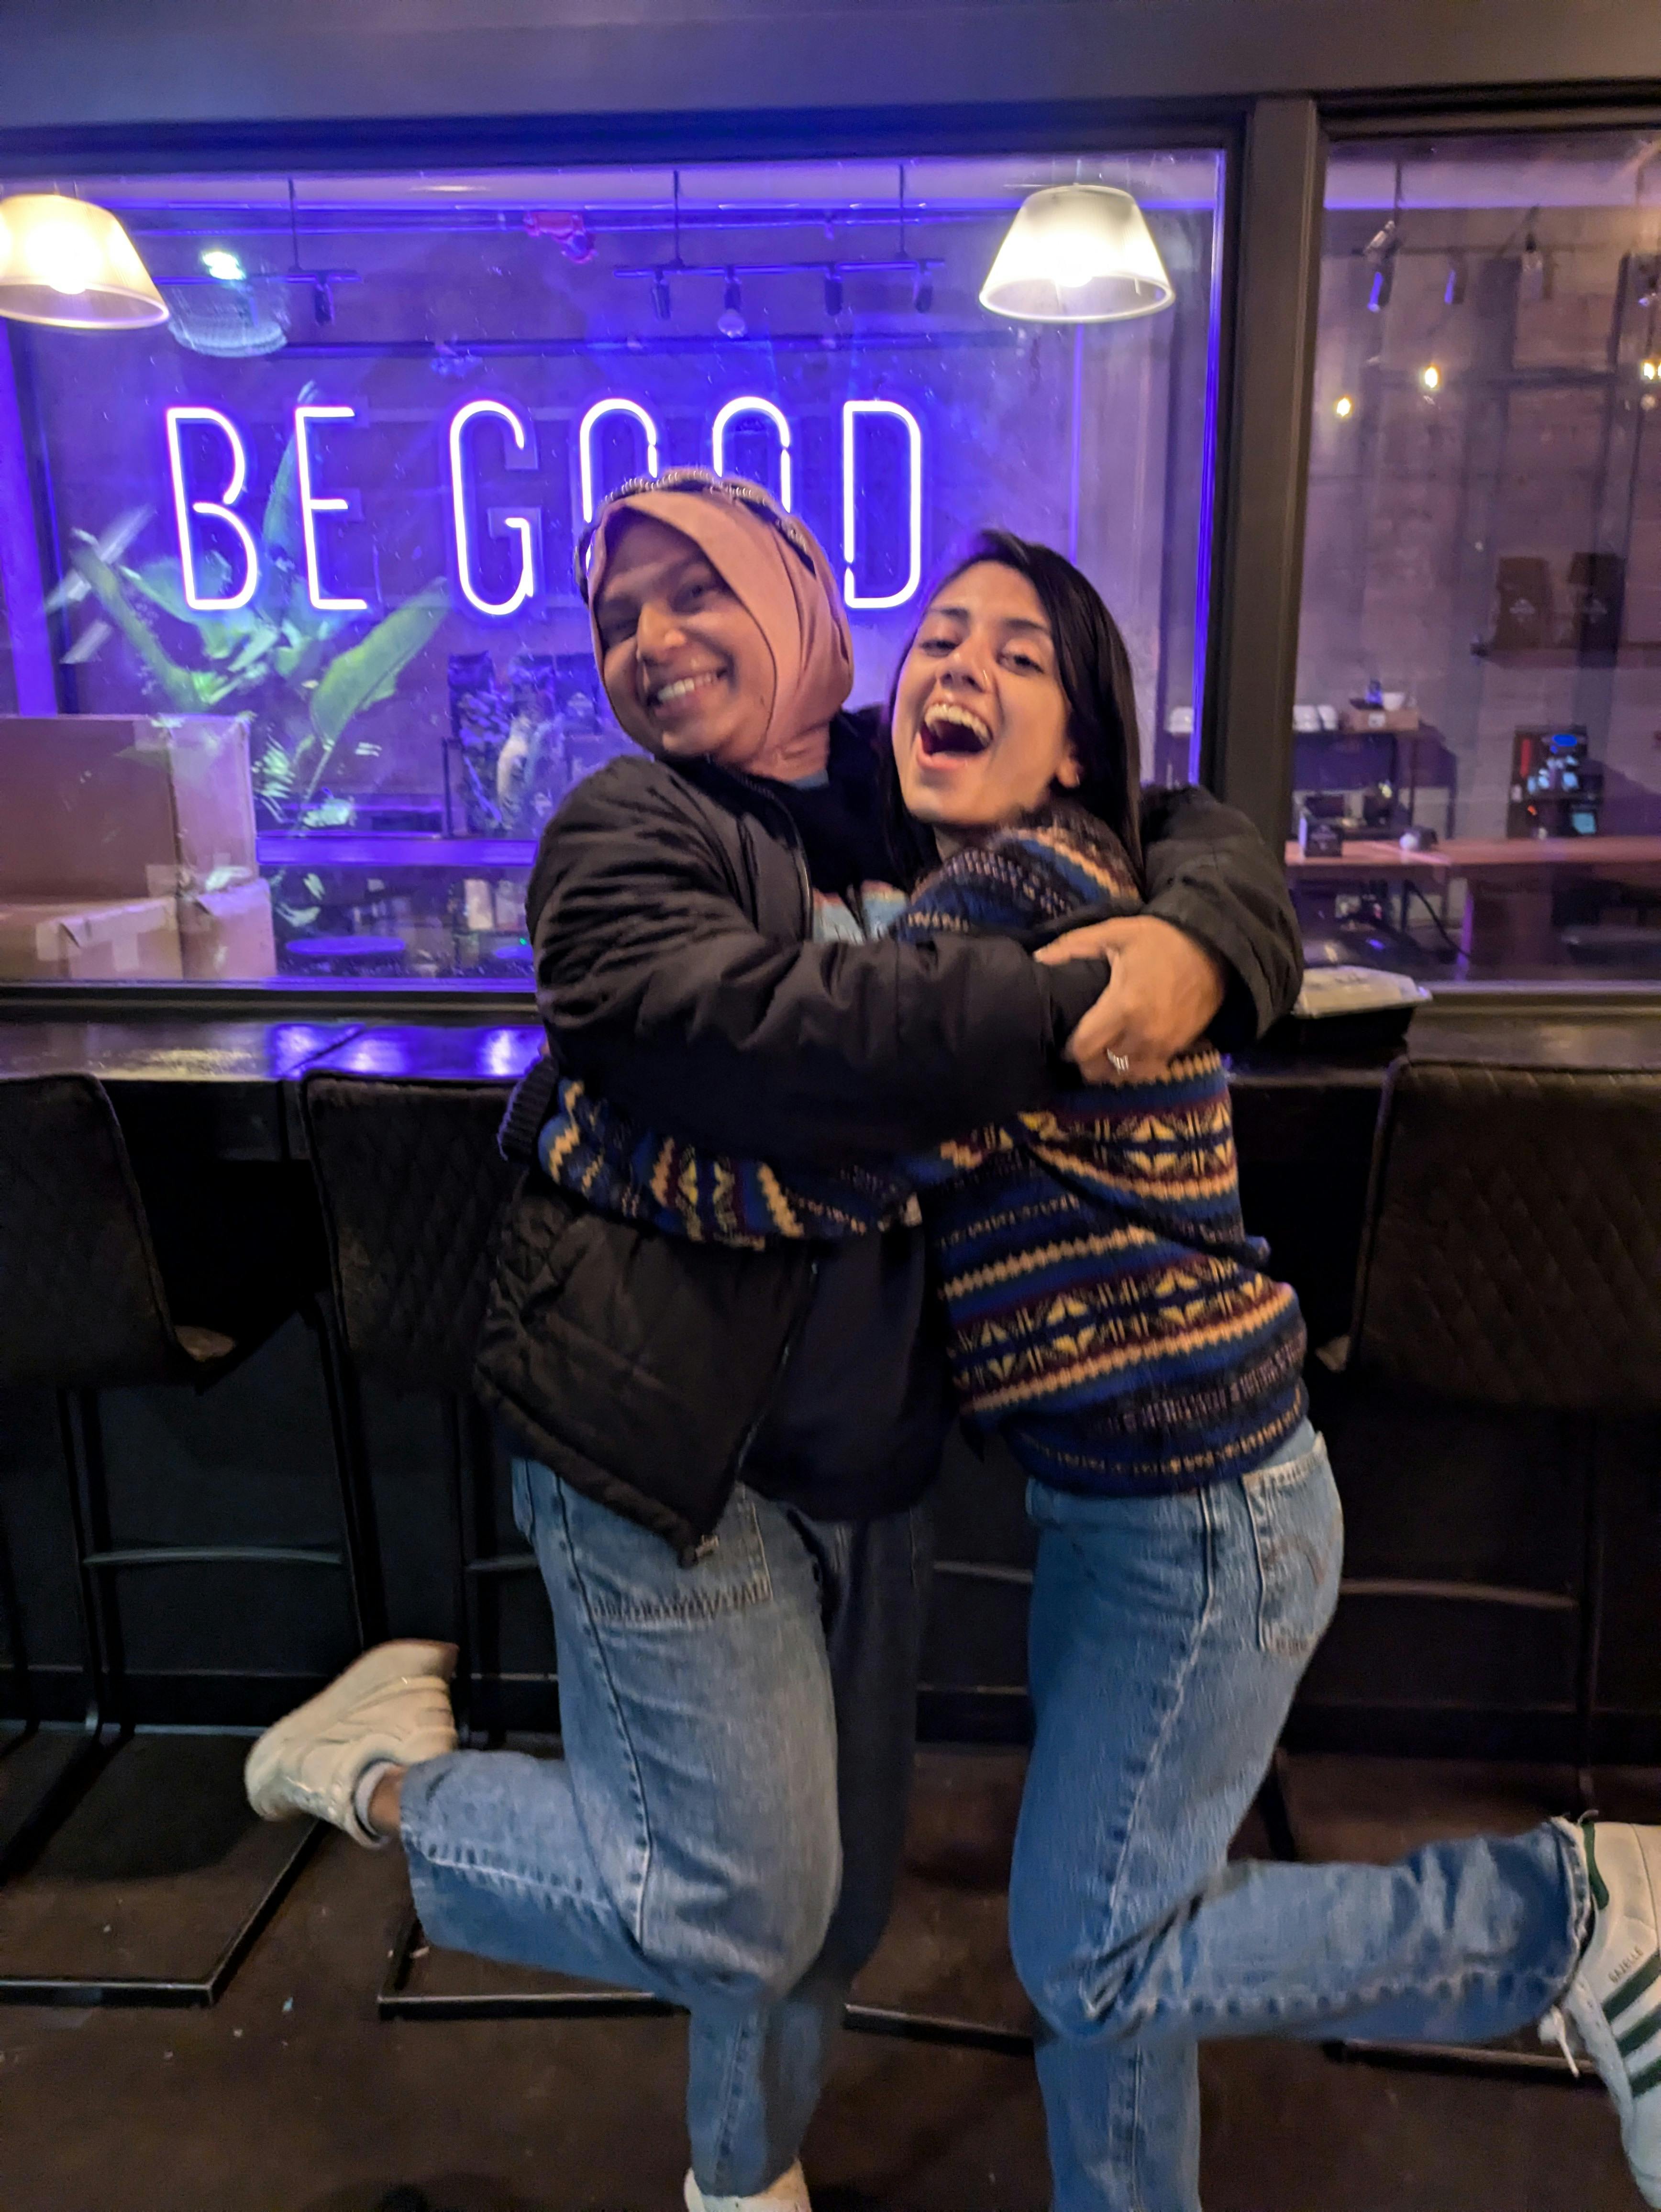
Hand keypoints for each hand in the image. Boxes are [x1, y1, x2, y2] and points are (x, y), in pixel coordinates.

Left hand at [1035, 914, 1226, 1080]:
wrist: (1215, 951)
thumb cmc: (1160, 940)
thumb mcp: (1115, 933)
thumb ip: (1073, 946)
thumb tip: (1037, 959)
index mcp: (1123, 1007)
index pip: (1083, 1048)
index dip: (1068, 1048)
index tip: (1064, 1039)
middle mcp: (1142, 1034)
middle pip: (1100, 1069)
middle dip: (1085, 1061)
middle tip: (1081, 1047)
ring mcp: (1162, 1045)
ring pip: (1123, 1076)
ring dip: (1108, 1069)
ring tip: (1101, 1054)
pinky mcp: (1176, 1050)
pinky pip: (1146, 1074)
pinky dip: (1131, 1071)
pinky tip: (1124, 1056)